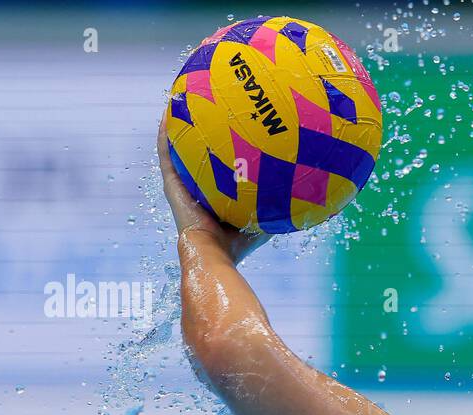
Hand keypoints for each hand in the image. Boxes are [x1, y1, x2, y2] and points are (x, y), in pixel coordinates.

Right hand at [157, 114, 268, 264]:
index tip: (228, 129)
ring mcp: (180, 186)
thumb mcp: (264, 218)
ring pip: (176, 150)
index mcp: (213, 197)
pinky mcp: (171, 184)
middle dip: (199, 134)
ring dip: (177, 127)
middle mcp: (195, 189)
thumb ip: (279, 203)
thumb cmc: (240, 244)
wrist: (213, 254)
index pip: (216, 168)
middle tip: (204, 108)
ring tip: (181, 101)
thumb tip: (307, 190)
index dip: (220, 151)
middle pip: (195, 156)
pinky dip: (166, 134)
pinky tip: (170, 112)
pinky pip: (166, 154)